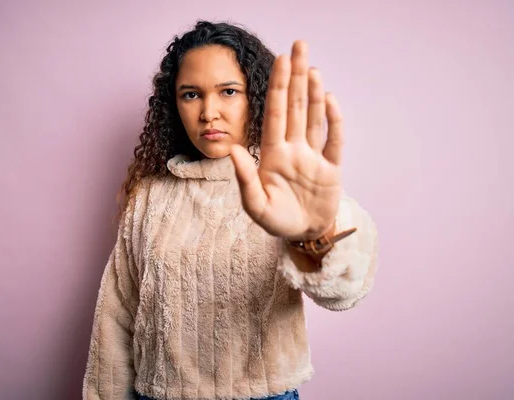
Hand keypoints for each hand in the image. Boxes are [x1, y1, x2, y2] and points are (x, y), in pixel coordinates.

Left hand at [230, 40, 342, 240]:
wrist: (303, 235)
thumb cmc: (276, 220)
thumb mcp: (256, 206)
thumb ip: (245, 179)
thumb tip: (233, 150)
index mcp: (273, 154)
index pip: (274, 114)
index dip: (277, 87)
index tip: (279, 61)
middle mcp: (293, 149)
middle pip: (294, 107)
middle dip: (296, 77)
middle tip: (299, 46)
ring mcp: (313, 157)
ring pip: (313, 118)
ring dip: (313, 93)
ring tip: (312, 68)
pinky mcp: (332, 169)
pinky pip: (334, 141)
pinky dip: (334, 122)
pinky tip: (329, 100)